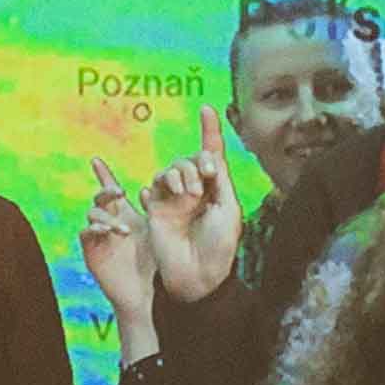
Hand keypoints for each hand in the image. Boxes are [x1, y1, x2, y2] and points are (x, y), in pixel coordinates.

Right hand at [76, 168, 160, 338]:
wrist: (156, 295)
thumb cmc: (169, 261)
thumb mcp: (171, 227)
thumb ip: (175, 200)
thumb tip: (164, 180)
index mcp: (130, 214)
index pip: (114, 188)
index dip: (103, 173)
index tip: (95, 159)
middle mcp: (114, 222)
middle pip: (101, 196)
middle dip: (107, 190)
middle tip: (120, 193)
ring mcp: (103, 238)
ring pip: (92, 212)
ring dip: (105, 213)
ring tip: (125, 227)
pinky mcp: (95, 253)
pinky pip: (87, 233)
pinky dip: (96, 228)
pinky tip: (110, 232)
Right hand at [140, 107, 247, 301]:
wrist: (196, 275)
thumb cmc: (219, 247)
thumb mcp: (229, 209)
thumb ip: (220, 180)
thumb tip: (212, 154)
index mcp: (216, 190)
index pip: (211, 154)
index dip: (209, 130)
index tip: (206, 109)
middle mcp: (195, 191)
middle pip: (189, 159)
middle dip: (196, 163)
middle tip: (204, 180)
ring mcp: (174, 200)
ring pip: (171, 168)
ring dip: (180, 173)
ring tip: (189, 194)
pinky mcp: (156, 209)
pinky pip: (155, 183)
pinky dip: (163, 183)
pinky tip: (172, 195)